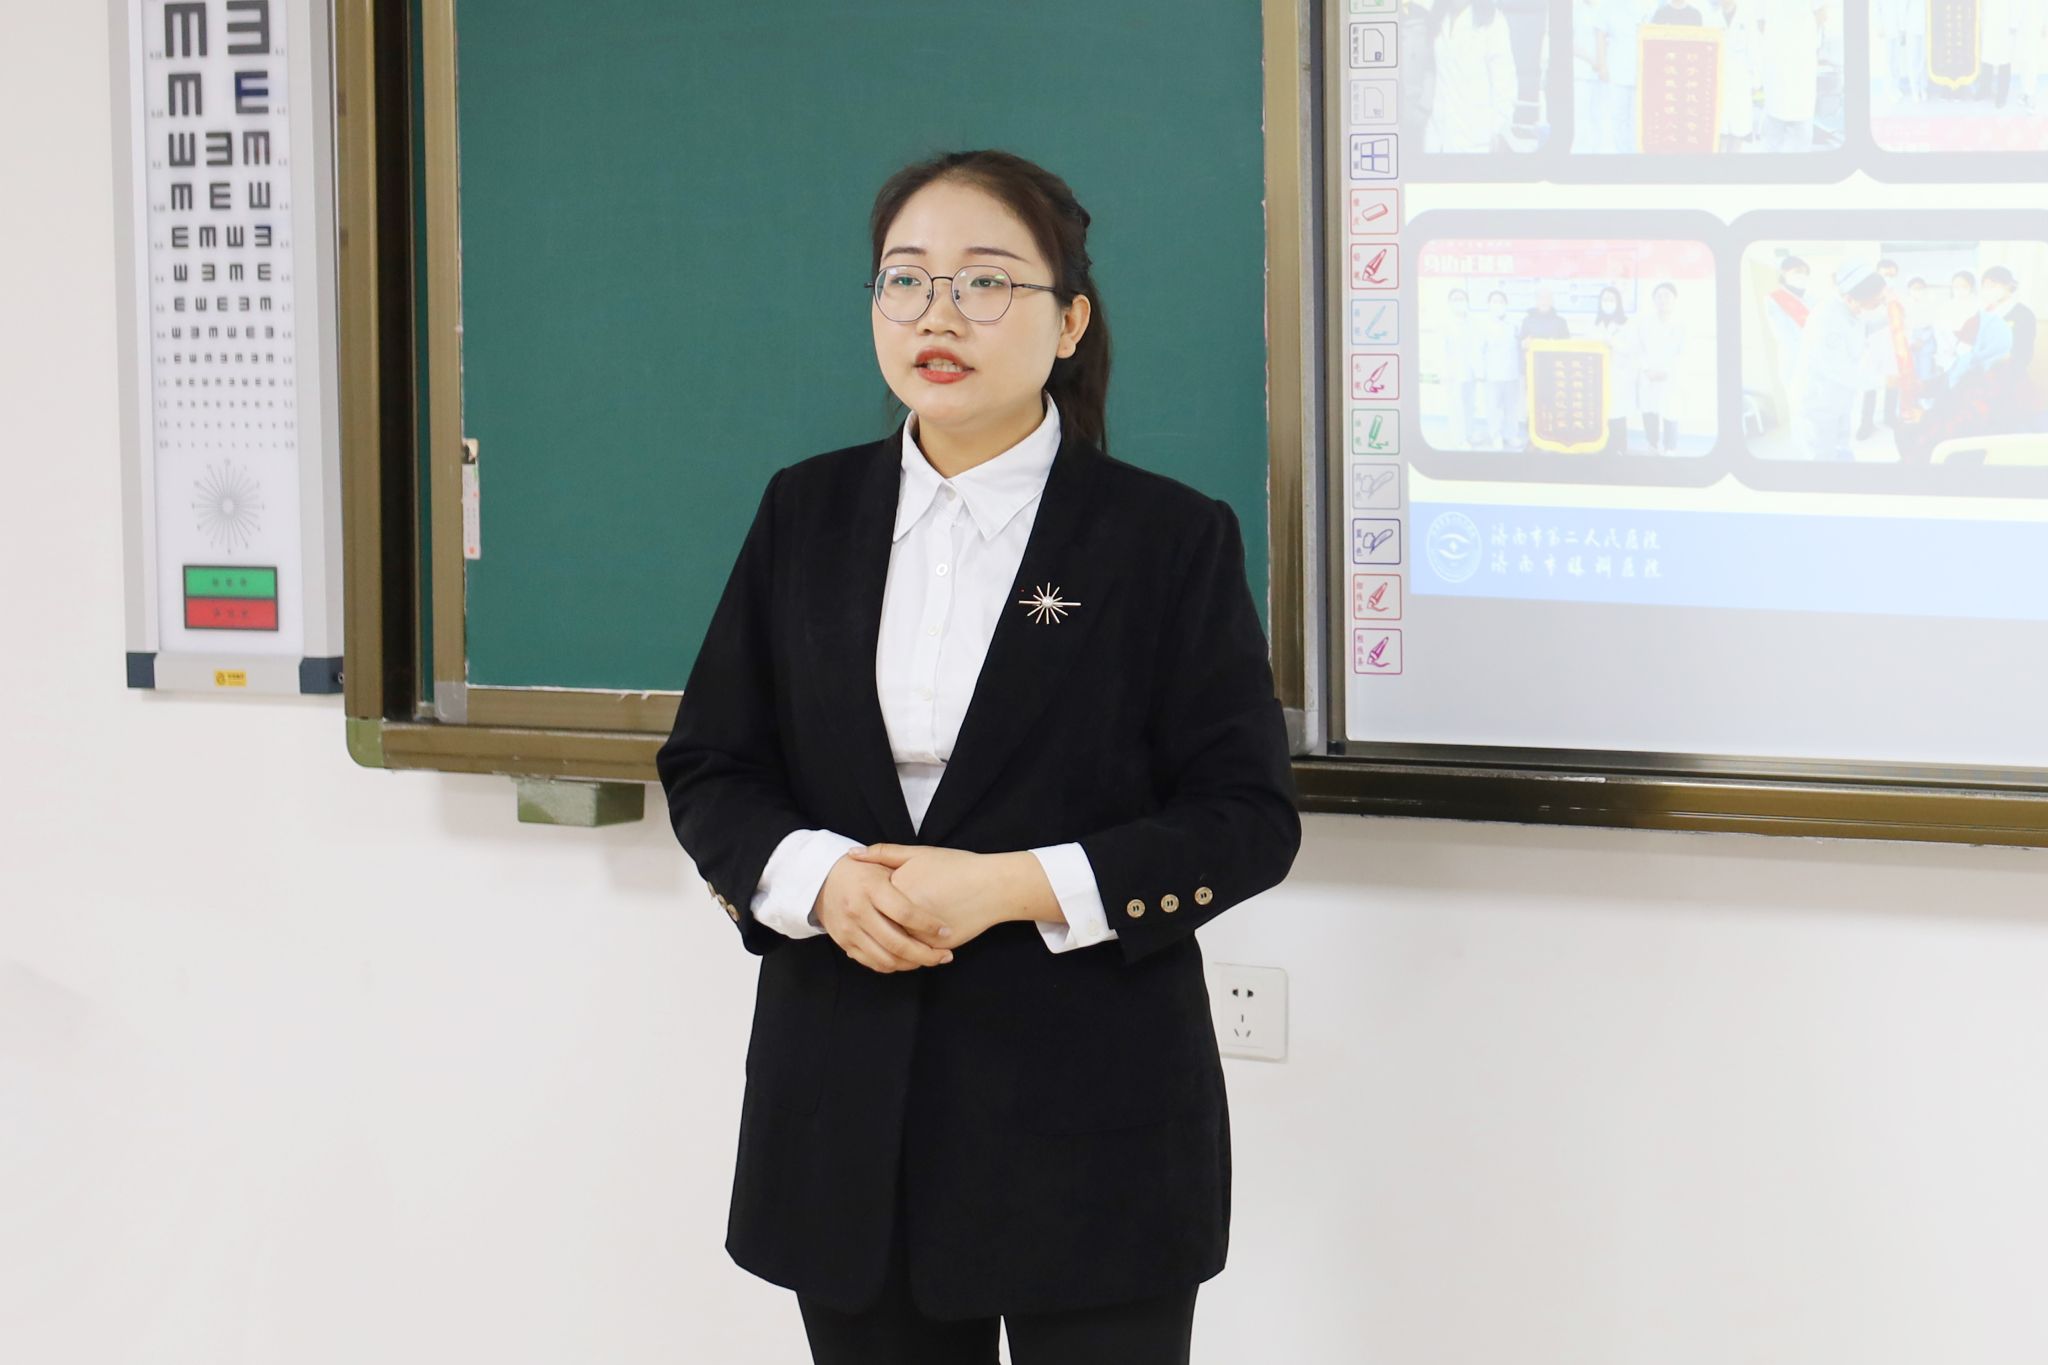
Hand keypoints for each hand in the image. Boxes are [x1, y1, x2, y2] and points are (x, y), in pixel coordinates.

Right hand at [813, 852, 954, 974]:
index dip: (928, 925)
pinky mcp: (843, 943)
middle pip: (896, 942)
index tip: (947, 931)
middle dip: (926, 954)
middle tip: (945, 956)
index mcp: (870, 887)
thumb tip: (933, 886)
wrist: (821, 879)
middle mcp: (857, 910)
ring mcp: (848, 929)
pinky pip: (872, 962)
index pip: (904, 912)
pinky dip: (894, 965)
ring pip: (885, 958)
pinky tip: (909, 960)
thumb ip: (905, 873)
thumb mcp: (880, 862)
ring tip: (931, 959)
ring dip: (912, 964)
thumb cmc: (861, 870)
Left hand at [845, 844, 1017, 950]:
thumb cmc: (956, 867)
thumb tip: (851, 854)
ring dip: (887, 945)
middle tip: (877, 920)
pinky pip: (911, 956)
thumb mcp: (919, 853)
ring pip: (891, 945)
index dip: (870, 900)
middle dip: (872, 926)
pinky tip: (913, 944)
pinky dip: (908, 954)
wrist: (992, 885)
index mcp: (894, 889)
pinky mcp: (932, 947)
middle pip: (876, 925)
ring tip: (895, 934)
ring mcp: (916, 933)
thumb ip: (883, 853)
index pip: (867, 901)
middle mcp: (901, 914)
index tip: (875, 897)